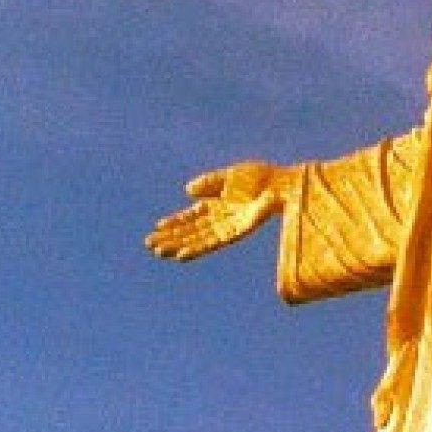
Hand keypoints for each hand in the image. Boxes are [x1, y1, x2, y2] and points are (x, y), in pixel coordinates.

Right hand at [145, 160, 296, 261]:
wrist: (281, 184)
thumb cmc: (260, 178)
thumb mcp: (230, 176)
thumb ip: (210, 183)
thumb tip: (188, 191)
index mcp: (216, 206)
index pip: (191, 218)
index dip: (174, 223)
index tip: (157, 228)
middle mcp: (220, 220)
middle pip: (190, 232)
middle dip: (170, 238)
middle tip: (149, 245)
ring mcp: (227, 228)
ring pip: (197, 241)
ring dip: (178, 246)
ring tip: (160, 252)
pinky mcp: (235, 233)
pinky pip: (212, 244)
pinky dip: (196, 249)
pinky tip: (182, 255)